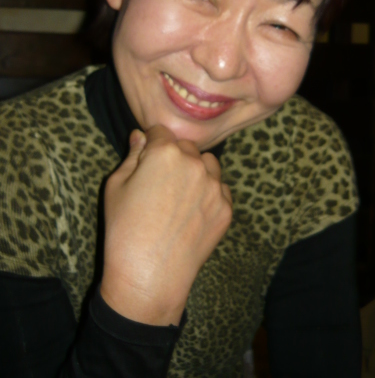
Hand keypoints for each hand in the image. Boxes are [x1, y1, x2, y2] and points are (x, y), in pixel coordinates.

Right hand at [100, 125, 231, 325]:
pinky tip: (191, 213)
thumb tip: (141, 135)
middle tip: (160, 183)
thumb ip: (132, 155)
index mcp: (165, 153)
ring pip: (208, 164)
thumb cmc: (124, 230)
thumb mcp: (116, 187)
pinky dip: (209, 194)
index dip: (151, 143)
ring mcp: (214, 186)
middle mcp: (194, 163)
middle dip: (174, 157)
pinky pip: (220, 189)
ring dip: (196, 171)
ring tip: (179, 196)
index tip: (147, 157)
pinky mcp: (226, 207)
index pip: (160, 132)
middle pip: (186, 147)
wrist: (150, 276)